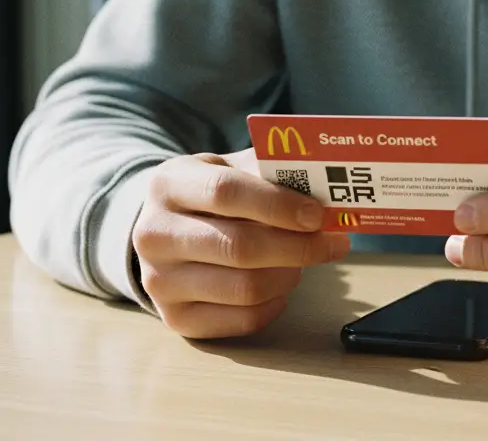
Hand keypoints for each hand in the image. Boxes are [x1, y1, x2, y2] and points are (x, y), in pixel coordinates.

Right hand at [132, 149, 349, 338]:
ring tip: (303, 258)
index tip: (317, 214)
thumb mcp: (229, 167)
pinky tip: (281, 282)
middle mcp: (154, 235)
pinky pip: (244, 319)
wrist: (163, 230)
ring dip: (290, 273)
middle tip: (332, 241)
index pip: (226, 192)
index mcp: (168, 184)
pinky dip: (276, 302)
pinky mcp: (176, 319)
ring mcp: (160, 282)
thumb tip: (326, 185)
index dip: (278, 205)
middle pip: (239, 247)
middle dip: (298, 246)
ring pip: (246, 288)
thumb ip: (269, 171)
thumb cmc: (209, 195)